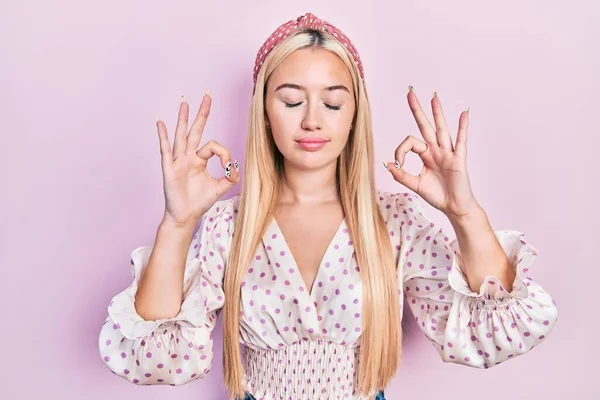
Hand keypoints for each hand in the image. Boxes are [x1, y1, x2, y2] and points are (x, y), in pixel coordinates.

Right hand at [156, 92, 239, 227]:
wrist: (185, 216)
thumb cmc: (199, 202)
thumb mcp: (220, 188)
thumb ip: (230, 176)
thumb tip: (235, 166)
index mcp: (199, 160)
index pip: (214, 146)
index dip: (224, 155)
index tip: (228, 167)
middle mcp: (188, 157)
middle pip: (196, 130)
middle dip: (202, 113)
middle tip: (207, 95)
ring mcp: (178, 161)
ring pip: (181, 135)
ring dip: (183, 118)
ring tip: (185, 101)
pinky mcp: (169, 168)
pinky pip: (165, 149)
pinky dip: (163, 135)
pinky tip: (160, 122)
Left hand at [384, 87, 479, 218]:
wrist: (454, 207)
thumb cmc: (437, 195)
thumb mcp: (415, 185)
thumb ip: (401, 175)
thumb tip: (387, 164)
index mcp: (425, 155)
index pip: (410, 143)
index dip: (401, 151)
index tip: (398, 164)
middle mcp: (436, 150)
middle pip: (425, 126)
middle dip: (417, 110)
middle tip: (410, 92)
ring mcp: (448, 153)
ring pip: (441, 129)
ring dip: (437, 113)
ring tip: (434, 96)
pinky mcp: (459, 159)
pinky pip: (461, 140)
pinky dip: (463, 127)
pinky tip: (464, 113)